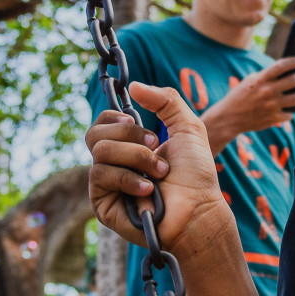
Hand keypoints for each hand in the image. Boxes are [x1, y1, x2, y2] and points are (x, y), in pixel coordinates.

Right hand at [86, 84, 233, 258]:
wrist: (199, 209)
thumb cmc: (196, 174)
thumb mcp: (188, 127)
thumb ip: (166, 100)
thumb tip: (133, 86)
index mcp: (128, 147)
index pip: (101, 124)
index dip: (112, 117)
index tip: (135, 121)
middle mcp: (113, 165)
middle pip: (95, 134)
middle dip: (131, 136)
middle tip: (156, 146)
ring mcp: (106, 185)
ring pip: (100, 152)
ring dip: (138, 158)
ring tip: (160, 173)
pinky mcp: (102, 204)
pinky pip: (100, 175)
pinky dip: (128, 179)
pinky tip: (148, 190)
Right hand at [202, 56, 294, 148]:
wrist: (229, 118)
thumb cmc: (240, 96)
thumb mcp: (250, 81)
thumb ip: (267, 76)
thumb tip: (288, 73)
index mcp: (261, 79)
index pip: (281, 66)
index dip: (294, 61)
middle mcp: (267, 91)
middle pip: (294, 80)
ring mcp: (271, 106)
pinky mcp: (273, 118)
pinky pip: (289, 114)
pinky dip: (292, 111)